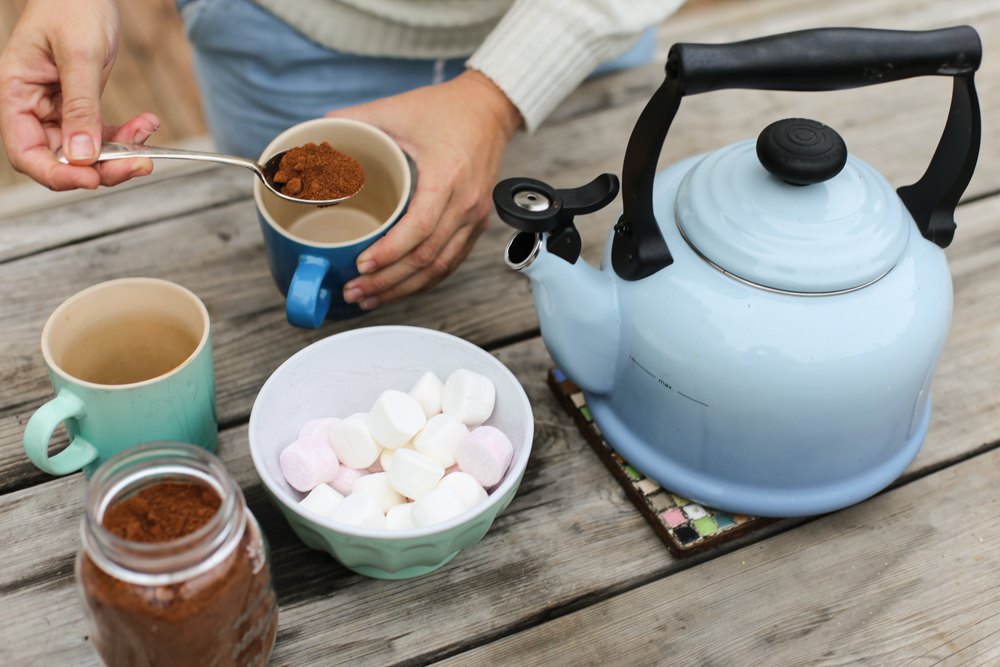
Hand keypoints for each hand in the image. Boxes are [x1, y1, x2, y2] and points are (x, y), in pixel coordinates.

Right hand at [0, 0, 157, 190]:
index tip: (91, 179)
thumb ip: (80, 107)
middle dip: (101, 167)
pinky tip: (147, 123)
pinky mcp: (82, 106)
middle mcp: (33, 107)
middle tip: (138, 163)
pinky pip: (102, 134)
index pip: (26, 152)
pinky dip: (126, 136)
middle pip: (61, 159)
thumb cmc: (72, 7)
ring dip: (120, 153)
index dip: (56, 174)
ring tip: (147, 139)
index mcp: (16, 93)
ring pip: (86, 152)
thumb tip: (82, 156)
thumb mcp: (79, 56)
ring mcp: (58, 109)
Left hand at [328, 69, 521, 309]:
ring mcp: (474, 217)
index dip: (390, 252)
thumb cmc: (446, 109)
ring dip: (404, 288)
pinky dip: (423, 280)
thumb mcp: (395, 109)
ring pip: (440, 268)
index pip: (419, 228)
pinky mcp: (476, 224)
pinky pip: (451, 262)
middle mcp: (466, 203)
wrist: (489, 109)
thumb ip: (351, 121)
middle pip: (427, 257)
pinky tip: (399, 288)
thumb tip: (311, 140)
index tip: (361, 264)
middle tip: (354, 291)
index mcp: (447, 175)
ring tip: (370, 298)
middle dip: (388, 281)